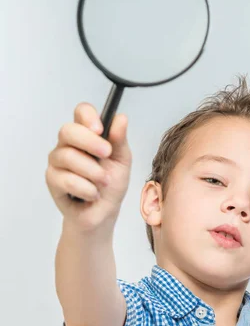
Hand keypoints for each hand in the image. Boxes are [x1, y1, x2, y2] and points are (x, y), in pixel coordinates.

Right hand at [45, 102, 132, 231]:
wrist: (103, 214)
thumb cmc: (111, 185)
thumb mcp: (122, 161)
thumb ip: (120, 140)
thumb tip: (120, 118)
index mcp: (87, 134)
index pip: (81, 112)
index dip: (88, 117)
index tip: (100, 129)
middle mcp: (69, 144)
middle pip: (68, 130)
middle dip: (90, 143)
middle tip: (107, 155)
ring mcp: (57, 161)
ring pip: (67, 156)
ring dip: (92, 172)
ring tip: (104, 183)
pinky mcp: (52, 180)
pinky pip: (66, 179)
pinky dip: (86, 189)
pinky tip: (92, 194)